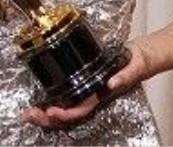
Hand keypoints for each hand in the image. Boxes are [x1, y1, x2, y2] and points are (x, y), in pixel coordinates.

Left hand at [20, 41, 154, 128]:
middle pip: (69, 114)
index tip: (52, 111)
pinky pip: (67, 97)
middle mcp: (93, 96)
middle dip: (48, 117)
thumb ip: (126, 75)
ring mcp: (87, 91)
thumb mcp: (135, 67)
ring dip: (46, 113)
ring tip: (28, 113)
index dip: (66, 113)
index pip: (82, 109)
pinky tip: (39, 102)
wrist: (143, 56)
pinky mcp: (84, 83)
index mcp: (103, 94)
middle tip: (29, 115)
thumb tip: (112, 83)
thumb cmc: (139, 62)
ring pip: (65, 108)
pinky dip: (52, 100)